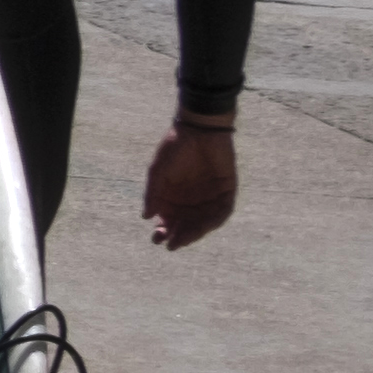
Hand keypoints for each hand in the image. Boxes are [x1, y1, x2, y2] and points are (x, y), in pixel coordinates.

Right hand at [144, 122, 238, 251]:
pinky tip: (205, 225)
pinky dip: (215, 220)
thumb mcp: (158, 170)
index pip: (168, 220)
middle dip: (179, 236)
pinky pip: (223, 211)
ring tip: (186, 238)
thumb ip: (153, 192)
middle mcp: (190, 200)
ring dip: (196, 232)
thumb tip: (146, 216)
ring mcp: (209, 196)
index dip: (163, 231)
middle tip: (172, 244)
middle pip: (186, 225)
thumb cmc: (175, 146)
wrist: (200, 128)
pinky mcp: (226, 190)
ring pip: (204, 222)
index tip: (158, 238)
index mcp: (172, 197)